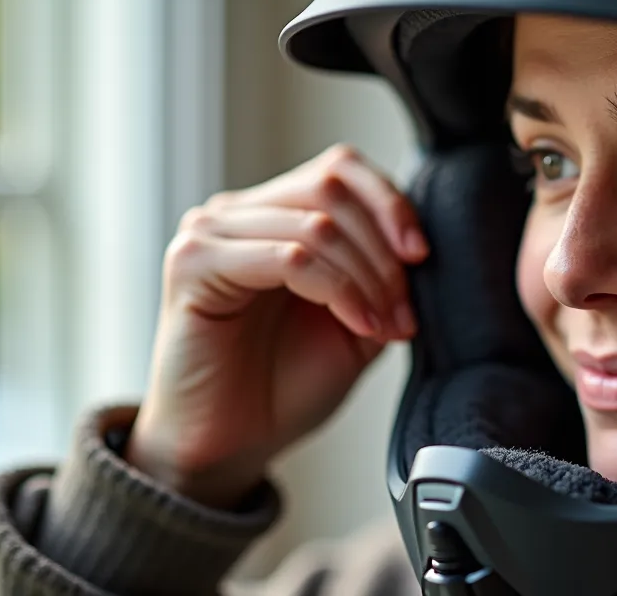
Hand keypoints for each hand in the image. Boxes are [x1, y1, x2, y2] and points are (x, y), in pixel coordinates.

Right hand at [126, 145, 428, 507]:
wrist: (230, 448)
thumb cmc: (284, 387)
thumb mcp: (356, 322)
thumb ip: (381, 275)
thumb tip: (418, 245)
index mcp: (274, 215)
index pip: (340, 169)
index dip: (390, 204)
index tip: (423, 257)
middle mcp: (237, 214)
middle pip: (332, 188)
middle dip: (384, 252)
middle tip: (403, 311)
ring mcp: (210, 233)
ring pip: (317, 224)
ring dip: (368, 278)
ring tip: (385, 326)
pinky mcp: (193, 263)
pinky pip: (288, 256)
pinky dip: (338, 290)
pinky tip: (359, 326)